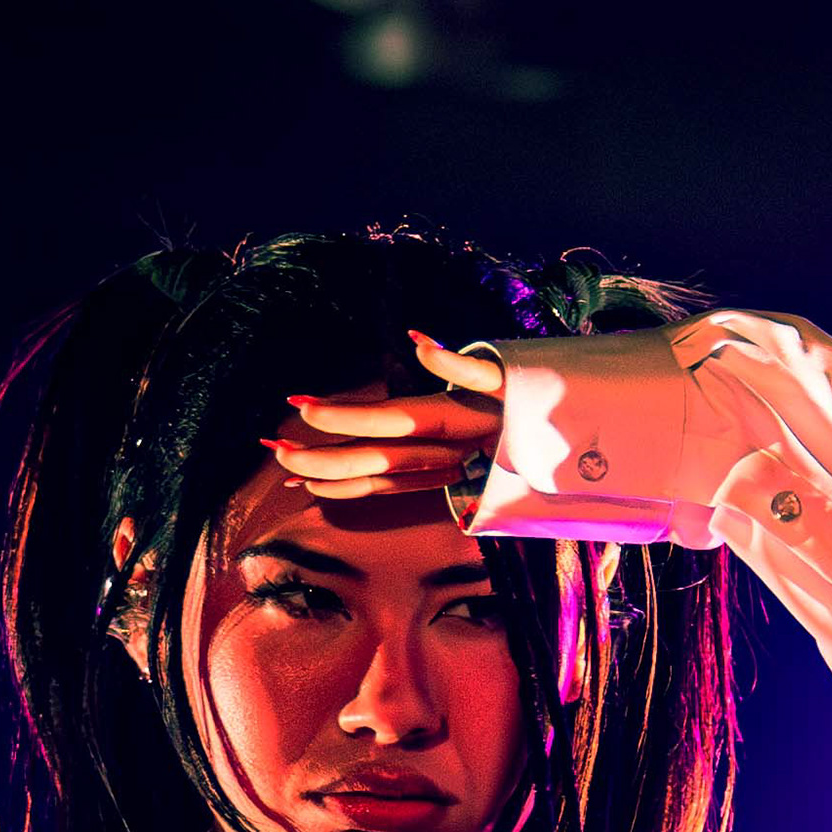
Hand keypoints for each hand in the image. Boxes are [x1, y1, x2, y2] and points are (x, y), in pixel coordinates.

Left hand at [262, 330, 504, 502]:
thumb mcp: (501, 377)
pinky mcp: (433, 483)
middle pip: (374, 460)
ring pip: (374, 480)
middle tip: (275, 449)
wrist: (556, 448)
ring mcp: (435, 474)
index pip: (389, 421)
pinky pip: (384, 491)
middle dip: (322, 456)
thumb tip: (418, 340)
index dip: (345, 416)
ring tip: (283, 464)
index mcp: (451, 424)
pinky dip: (346, 490)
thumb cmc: (526, 401)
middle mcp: (440, 456)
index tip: (302, 406)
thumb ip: (460, 363)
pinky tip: (311, 486)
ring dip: (325, 474)